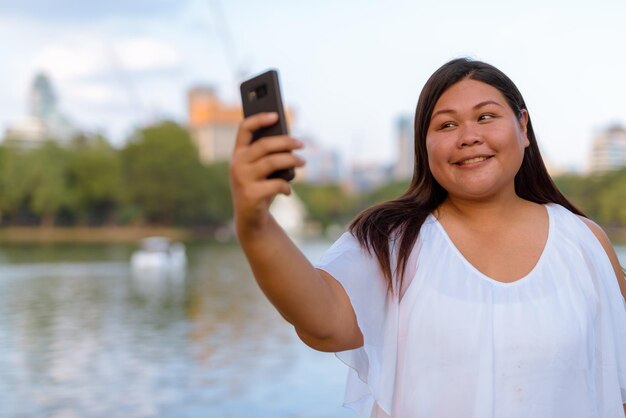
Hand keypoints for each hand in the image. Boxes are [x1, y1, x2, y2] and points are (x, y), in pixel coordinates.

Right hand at [229, 112, 304, 233]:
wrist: (250, 219)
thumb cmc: (259, 188)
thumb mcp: (261, 170)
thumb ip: (268, 156)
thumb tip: (290, 143)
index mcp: (238, 154)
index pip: (244, 129)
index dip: (259, 119)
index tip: (276, 115)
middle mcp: (237, 164)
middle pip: (264, 144)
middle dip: (286, 142)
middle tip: (301, 144)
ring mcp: (242, 179)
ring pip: (272, 162)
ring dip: (292, 160)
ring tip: (303, 162)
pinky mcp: (250, 194)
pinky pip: (276, 184)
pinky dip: (286, 186)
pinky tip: (288, 190)